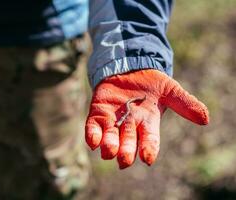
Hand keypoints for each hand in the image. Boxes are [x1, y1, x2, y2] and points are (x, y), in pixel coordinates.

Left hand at [85, 69, 208, 168]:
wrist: (130, 67)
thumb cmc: (151, 81)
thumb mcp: (170, 90)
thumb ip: (185, 104)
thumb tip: (206, 119)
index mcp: (148, 123)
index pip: (149, 140)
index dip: (149, 149)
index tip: (148, 159)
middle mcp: (129, 125)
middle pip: (128, 142)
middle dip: (126, 151)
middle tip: (124, 160)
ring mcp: (113, 119)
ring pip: (110, 137)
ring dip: (109, 146)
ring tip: (109, 151)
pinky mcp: (98, 112)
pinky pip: (93, 127)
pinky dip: (93, 135)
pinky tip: (93, 141)